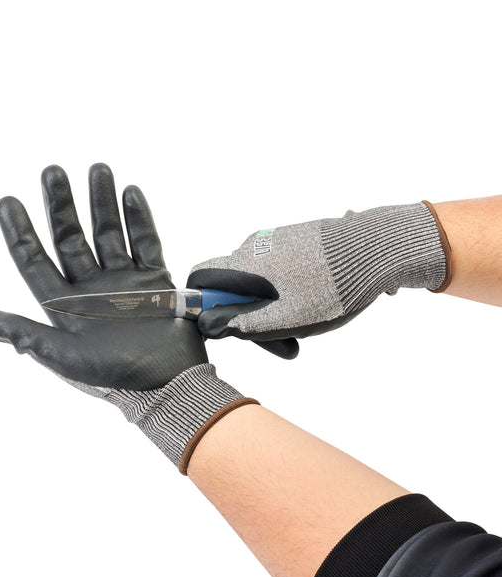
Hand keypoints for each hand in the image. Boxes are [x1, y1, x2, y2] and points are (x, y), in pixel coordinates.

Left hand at [0, 164, 254, 471]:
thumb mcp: (63, 356)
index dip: (19, 232)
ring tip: (98, 170)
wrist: (167, 381)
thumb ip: (24, 334)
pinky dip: (139, 218)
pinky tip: (130, 193)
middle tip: (52, 172)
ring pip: (109, 233)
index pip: (35, 261)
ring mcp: (123, 281)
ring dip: (101, 203)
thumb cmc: (115, 375)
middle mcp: (92, 288)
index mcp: (66, 306)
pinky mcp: (154, 280)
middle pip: (71, 238)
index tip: (8, 201)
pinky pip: (146, 242)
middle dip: (61, 206)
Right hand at [188, 202, 448, 355]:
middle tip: (282, 339)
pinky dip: (288, 288)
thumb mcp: (285, 318)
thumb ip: (243, 324)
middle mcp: (254, 246)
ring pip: (259, 277)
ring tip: (307, 323)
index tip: (228, 324)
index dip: (205, 302)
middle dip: (249, 312)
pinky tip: (317, 302)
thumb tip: (208, 325)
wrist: (376, 247)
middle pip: (233, 282)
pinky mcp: (297, 237)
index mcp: (244, 264)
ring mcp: (277, 239)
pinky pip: (279, 266)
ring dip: (273, 303)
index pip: (200, 276)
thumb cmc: (329, 288)